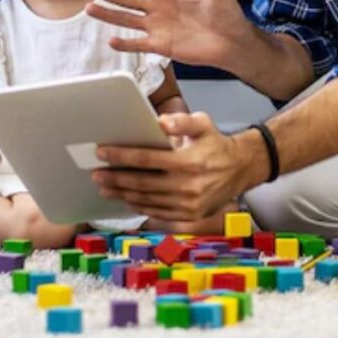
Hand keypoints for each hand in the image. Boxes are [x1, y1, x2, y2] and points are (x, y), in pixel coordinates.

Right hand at [82, 0, 252, 69]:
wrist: (234, 40)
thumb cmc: (226, 11)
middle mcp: (158, 6)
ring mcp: (157, 26)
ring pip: (126, 19)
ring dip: (108, 14)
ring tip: (88, 8)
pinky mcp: (161, 45)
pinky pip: (138, 44)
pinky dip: (125, 44)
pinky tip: (111, 41)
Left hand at [91, 112, 260, 221]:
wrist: (241, 169)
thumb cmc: (216, 144)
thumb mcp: (204, 124)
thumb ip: (181, 121)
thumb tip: (159, 121)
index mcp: (189, 161)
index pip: (147, 159)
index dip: (121, 156)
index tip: (101, 152)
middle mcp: (188, 186)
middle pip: (141, 183)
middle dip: (115, 177)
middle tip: (95, 173)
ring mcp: (187, 204)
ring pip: (146, 200)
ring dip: (122, 193)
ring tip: (105, 187)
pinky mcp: (188, 216)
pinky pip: (156, 212)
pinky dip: (138, 205)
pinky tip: (126, 198)